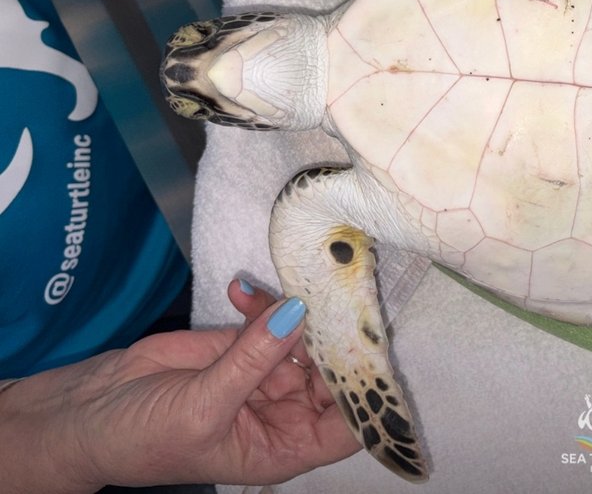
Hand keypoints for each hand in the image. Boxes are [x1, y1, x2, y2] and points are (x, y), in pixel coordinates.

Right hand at [0, 280, 358, 492]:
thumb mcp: (201, 409)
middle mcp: (283, 411)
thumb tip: (298, 315)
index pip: (347, 423)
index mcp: (284, 446)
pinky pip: (269, 317)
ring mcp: (263, 373)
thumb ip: (252, 360)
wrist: (82, 415)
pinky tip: (241, 289)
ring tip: (286, 284)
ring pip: (306, 336)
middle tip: (337, 293)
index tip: (369, 346)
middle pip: (334, 371)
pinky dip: (262, 300)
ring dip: (299, 309)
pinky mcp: (239, 343)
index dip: (364, 390)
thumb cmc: (140, 439)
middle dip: (336, 335)